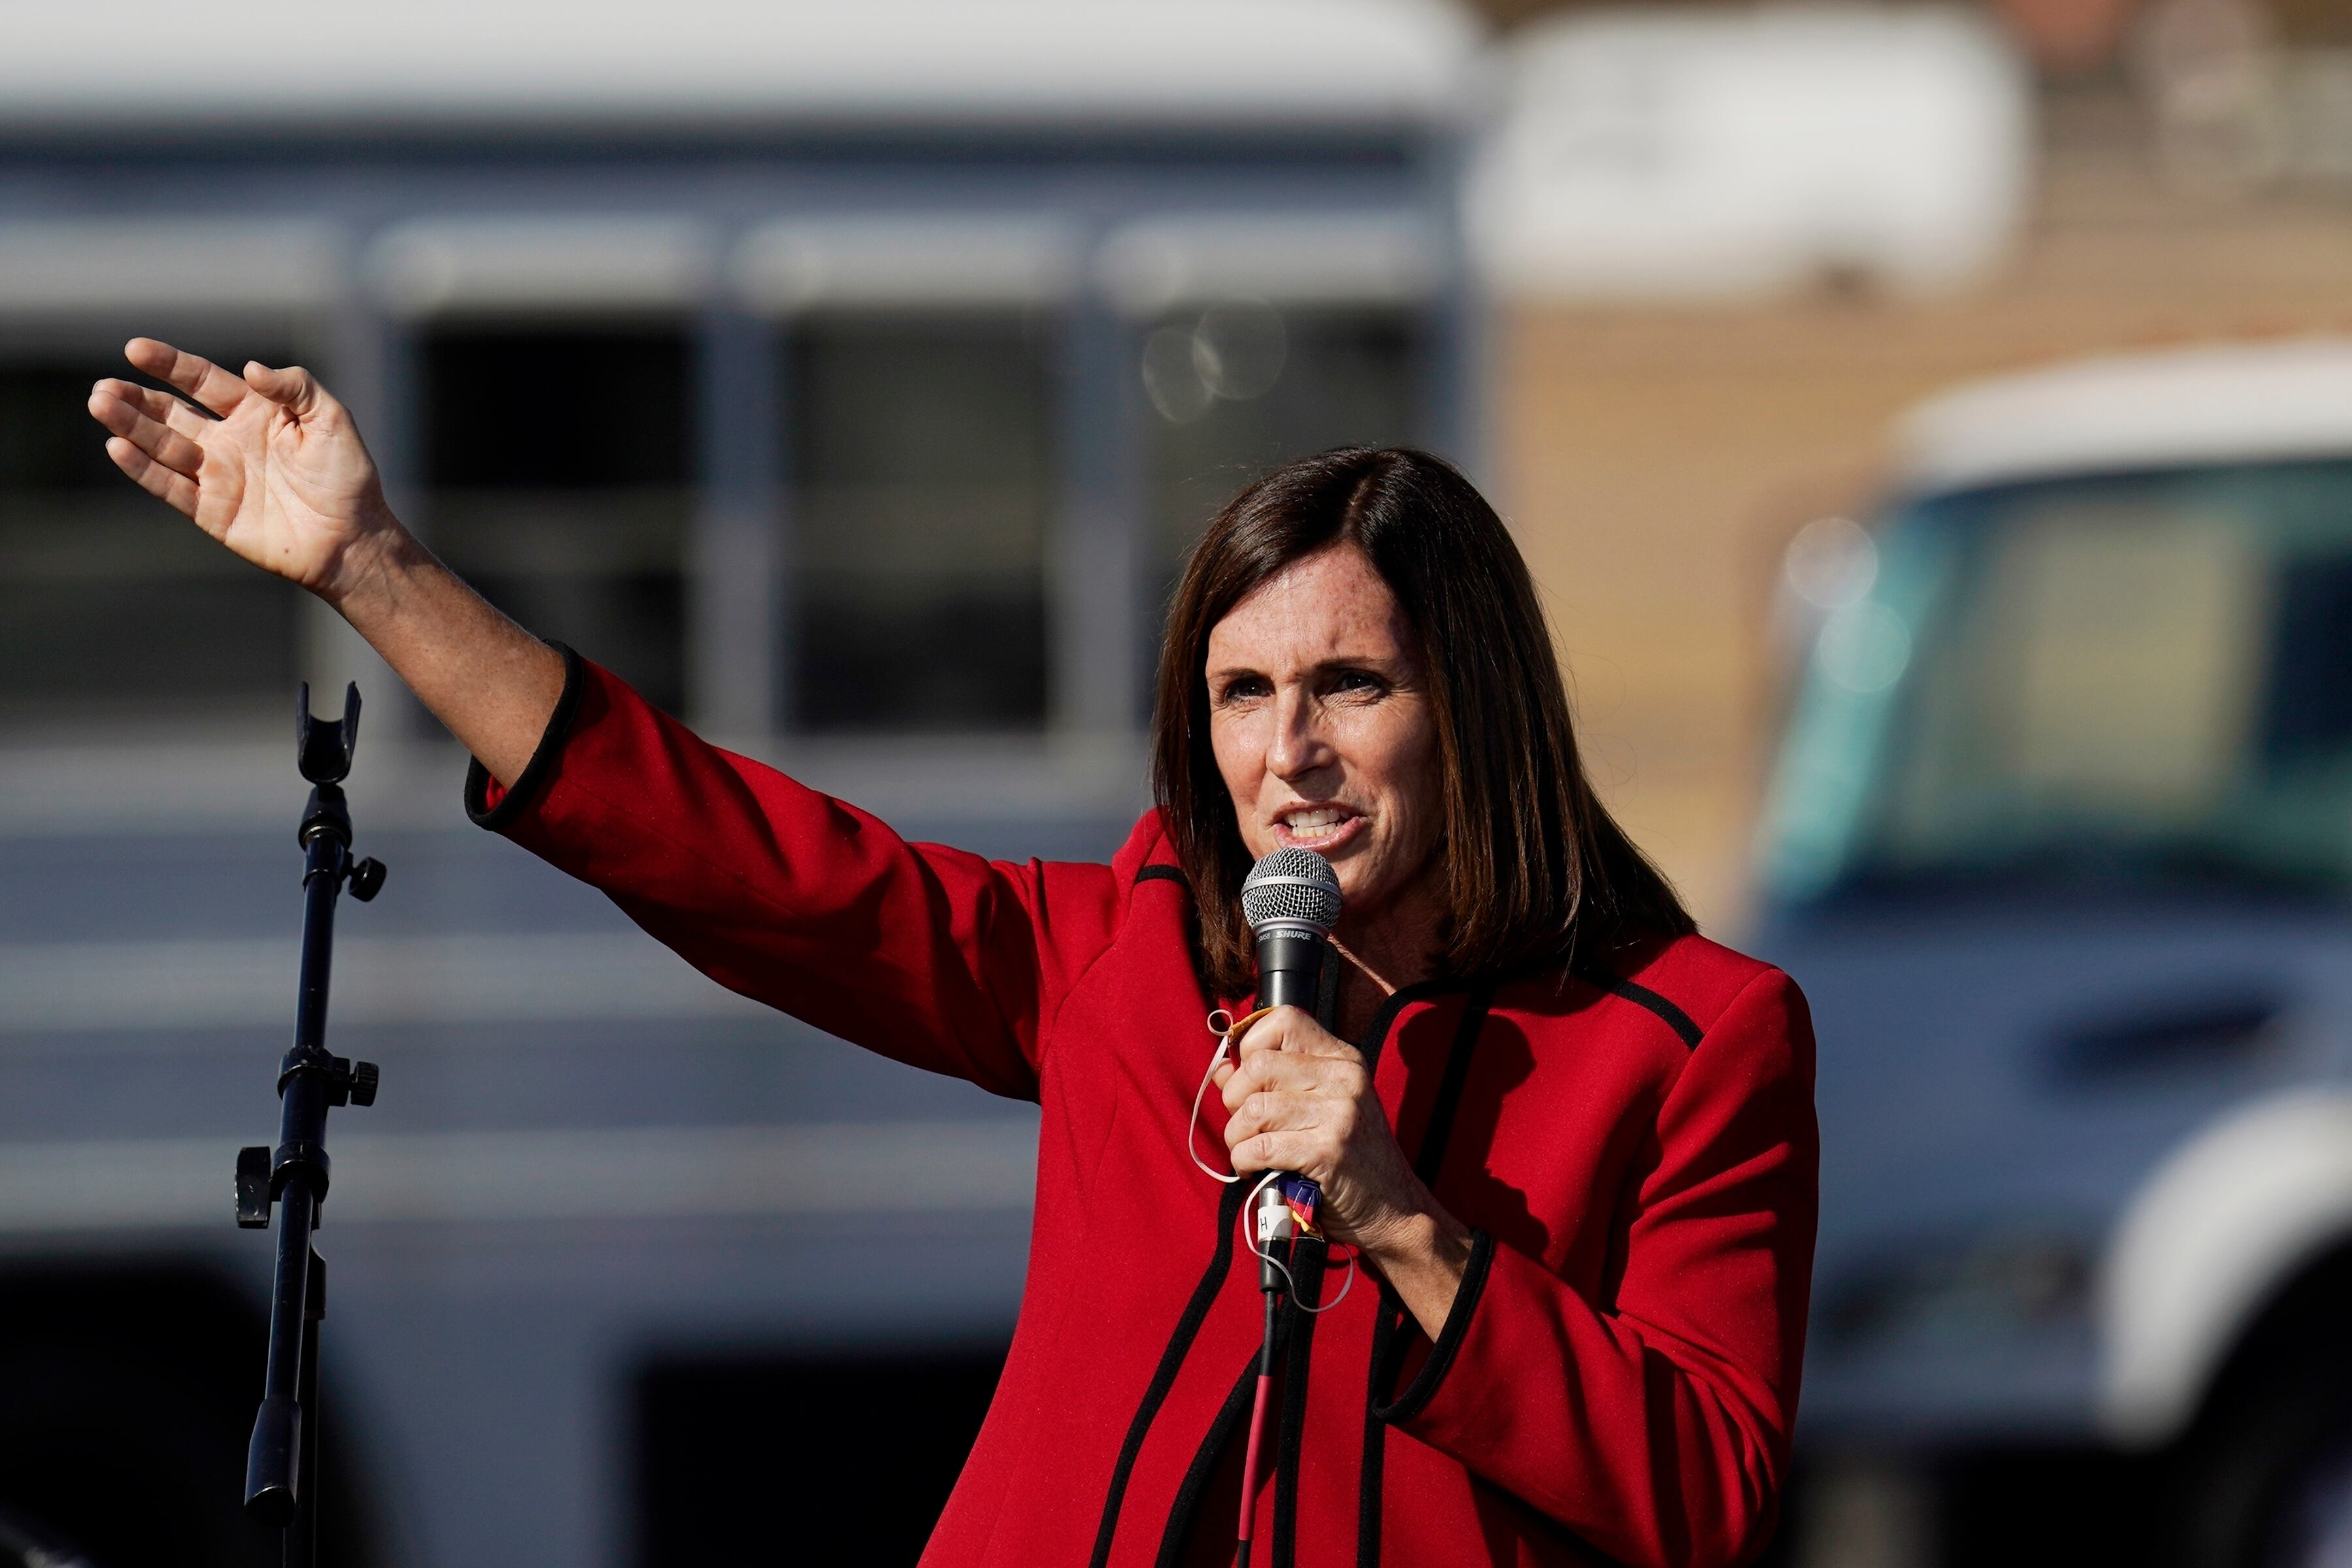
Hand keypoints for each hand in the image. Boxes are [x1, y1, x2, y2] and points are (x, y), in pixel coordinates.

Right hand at [88, 339, 402, 603]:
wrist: (352, 539)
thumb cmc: (348, 477)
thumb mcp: (331, 420)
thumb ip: (295, 387)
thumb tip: (250, 367)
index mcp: (256, 413)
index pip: (202, 381)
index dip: (169, 365)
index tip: (134, 349)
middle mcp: (230, 441)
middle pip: (171, 413)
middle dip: (136, 399)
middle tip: (104, 387)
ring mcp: (218, 476)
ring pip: (162, 445)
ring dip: (130, 426)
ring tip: (101, 405)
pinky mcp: (211, 511)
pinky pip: (169, 487)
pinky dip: (143, 468)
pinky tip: (118, 447)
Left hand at [1218, 1006, 1475, 1333]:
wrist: (1396, 1211)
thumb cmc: (1351, 1160)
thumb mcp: (1323, 1108)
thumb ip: (1275, 1083)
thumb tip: (1221, 1068)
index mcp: (1342, 1059)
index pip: (1283, 1019)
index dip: (1250, 1046)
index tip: (1248, 1079)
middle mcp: (1344, 1077)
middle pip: (1258, 1066)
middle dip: (1234, 1099)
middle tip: (1244, 1125)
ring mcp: (1340, 1113)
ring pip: (1253, 1108)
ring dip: (1237, 1136)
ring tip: (1246, 1151)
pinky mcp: (1329, 1151)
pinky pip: (1261, 1146)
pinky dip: (1244, 1160)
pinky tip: (1254, 1169)